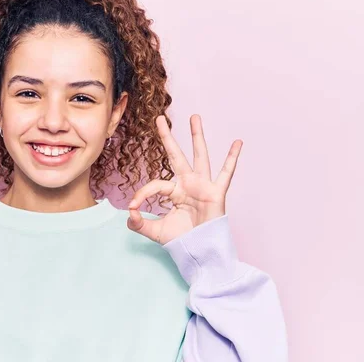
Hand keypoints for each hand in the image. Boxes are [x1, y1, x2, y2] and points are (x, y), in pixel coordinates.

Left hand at [127, 114, 242, 244]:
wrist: (199, 252)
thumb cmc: (181, 240)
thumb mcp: (154, 231)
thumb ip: (138, 223)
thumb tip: (129, 212)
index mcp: (174, 191)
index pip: (155, 185)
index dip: (142, 194)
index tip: (133, 206)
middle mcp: (187, 184)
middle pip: (176, 156)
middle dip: (167, 137)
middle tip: (159, 118)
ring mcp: (202, 186)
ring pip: (200, 156)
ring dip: (197, 136)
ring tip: (194, 116)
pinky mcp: (216, 193)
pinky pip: (226, 173)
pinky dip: (232, 158)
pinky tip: (238, 142)